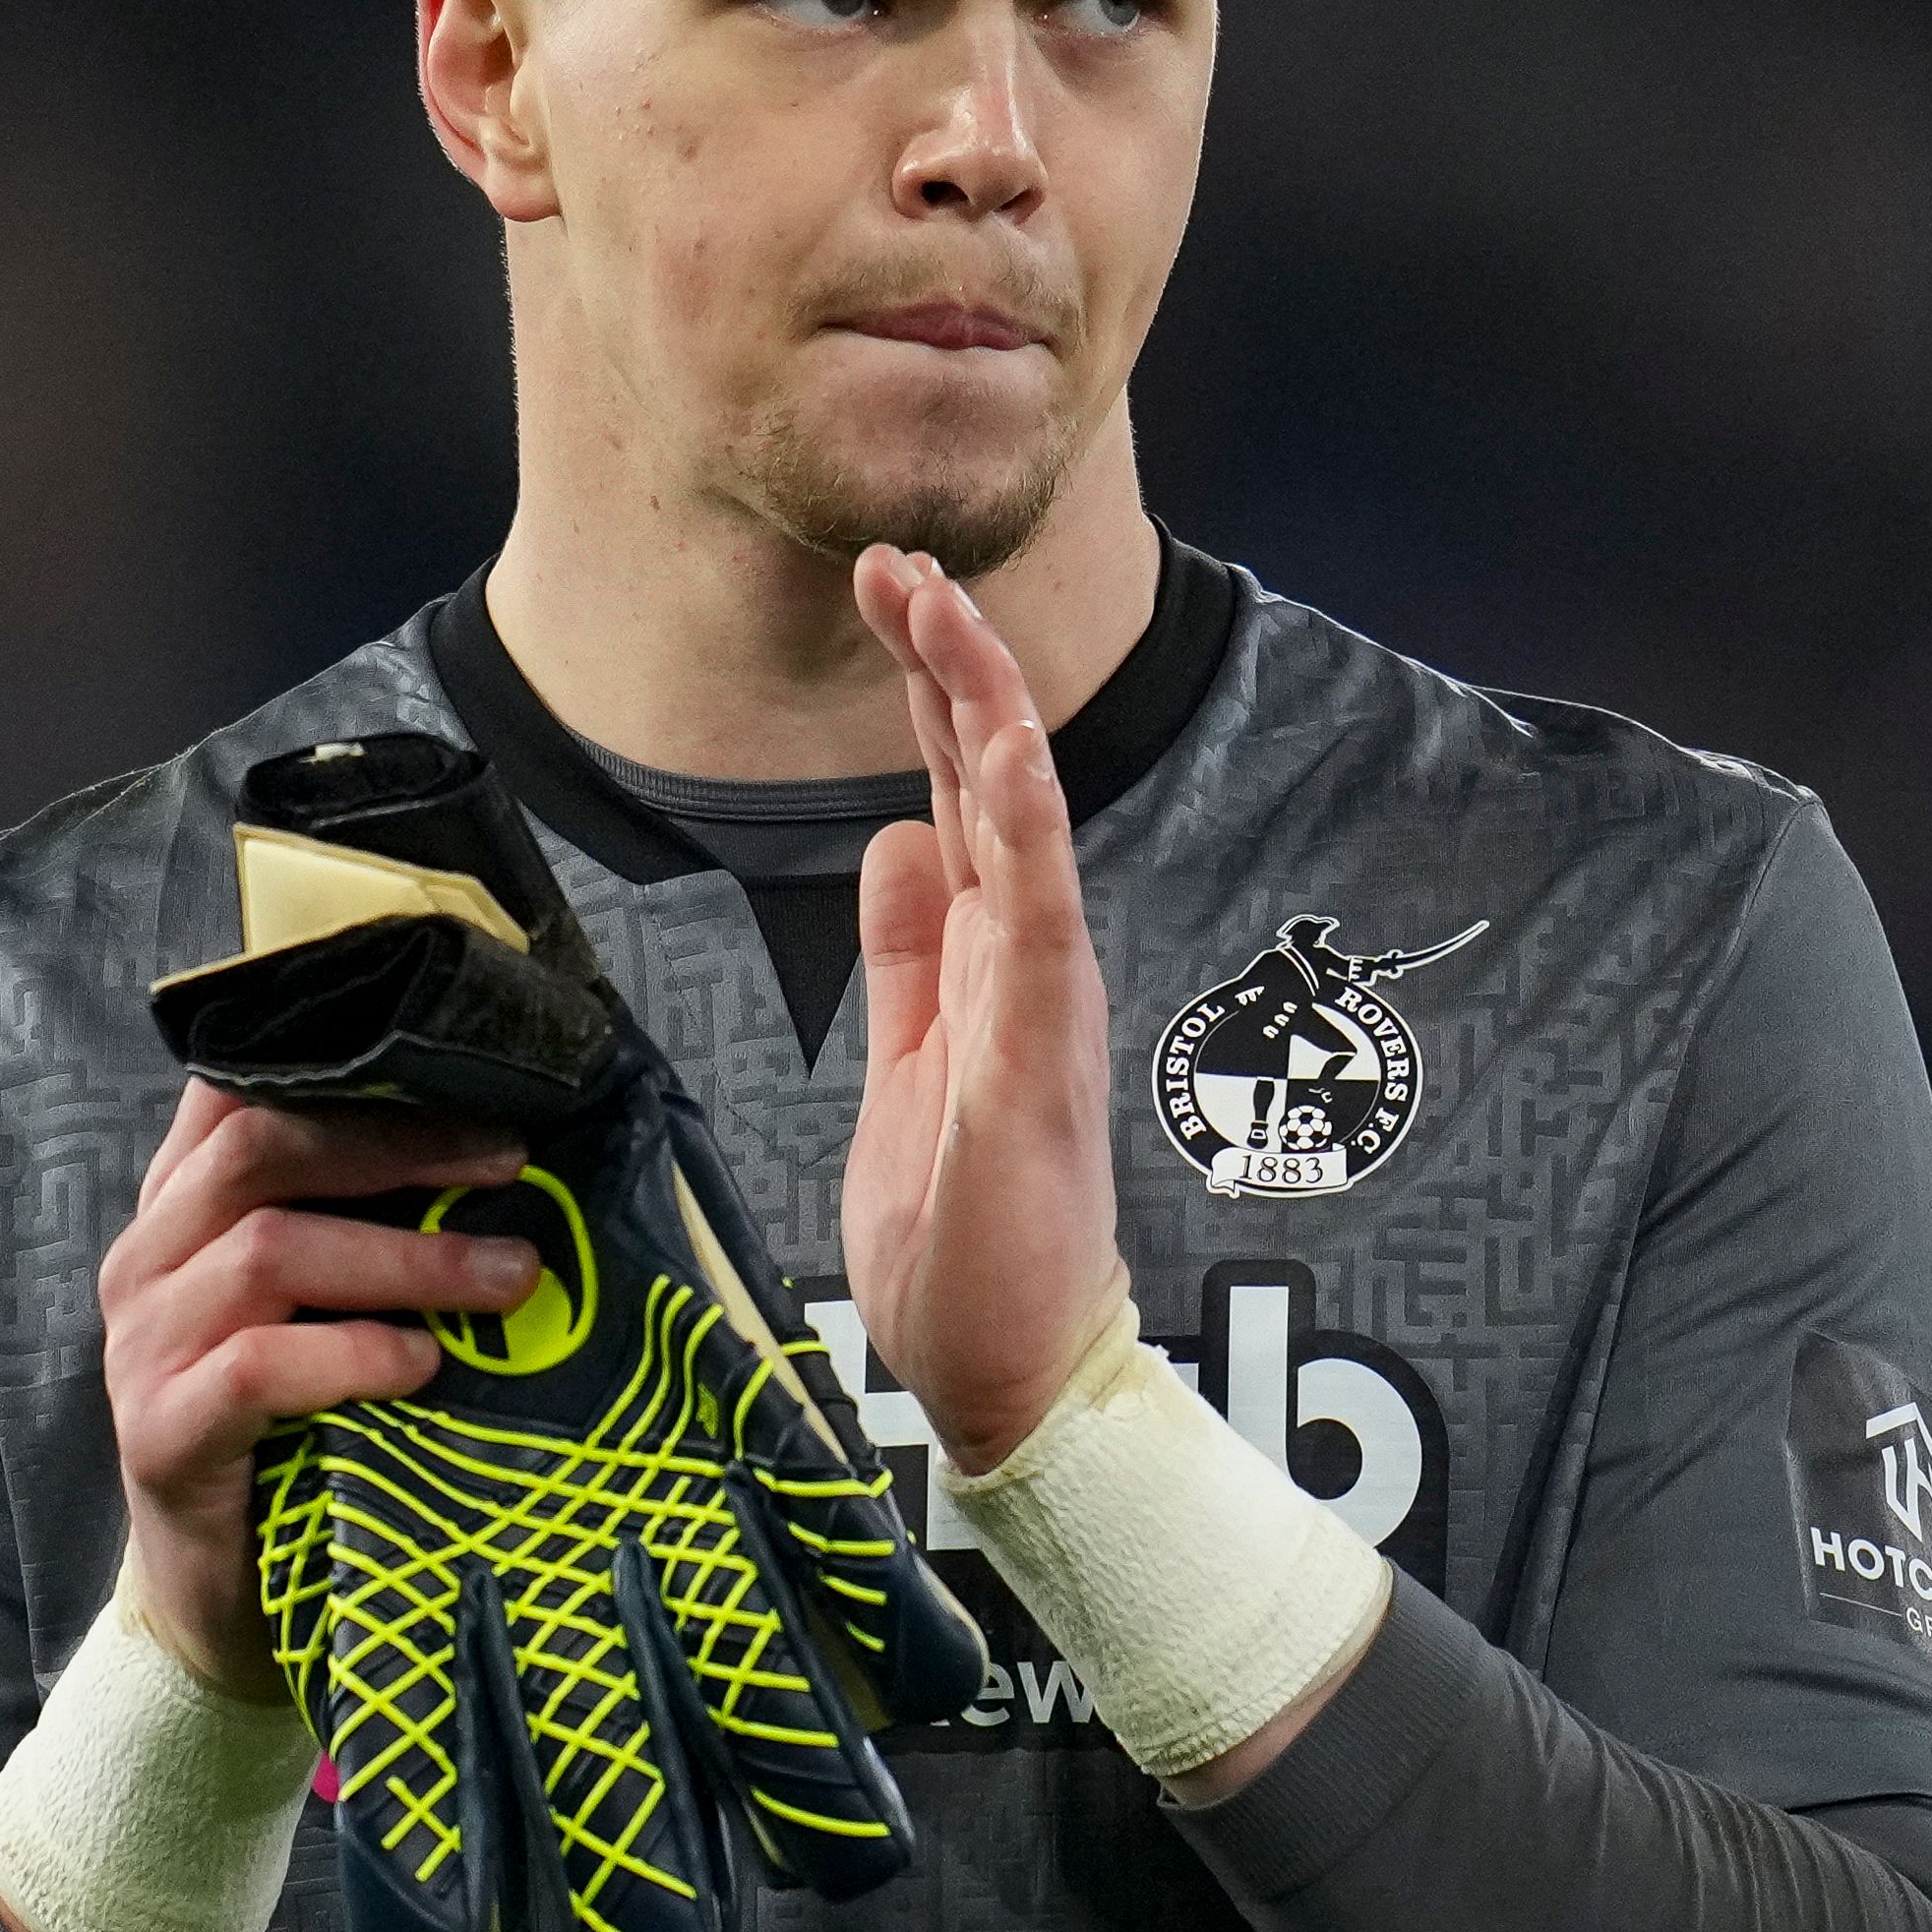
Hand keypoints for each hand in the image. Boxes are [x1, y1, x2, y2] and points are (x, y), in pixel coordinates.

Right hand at [96, 1081, 541, 1700]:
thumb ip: (369, 1222)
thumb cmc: (298, 1427)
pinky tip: (421, 1366)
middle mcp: (148, 1256)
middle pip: (262, 1149)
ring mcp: (142, 1344)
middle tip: (515, 1163)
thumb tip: (510, 1150)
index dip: (344, 1061)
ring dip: (406, 1257)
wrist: (221, 1597)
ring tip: (510, 1275)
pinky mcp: (159, 1433)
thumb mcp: (328, 1305)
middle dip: (402, 1147)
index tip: (463, 1060)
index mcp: (184, 1205)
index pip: (239, 1087)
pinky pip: (255, 1367)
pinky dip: (352, 1356)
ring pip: (268, 1250)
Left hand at [845, 546, 1131, 1474]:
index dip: (927, 693)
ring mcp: (1043, 1002)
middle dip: (946, 661)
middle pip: (989, 781)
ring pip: (1024, 819)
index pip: (955, 799)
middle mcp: (1028, 964)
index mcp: (989, 965)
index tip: (887, 596)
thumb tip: (899, 846)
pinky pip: (1041, 916)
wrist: (1011, 1376)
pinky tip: (998, 743)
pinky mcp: (1043, 1055)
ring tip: (941, 601)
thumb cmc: (965, 1246)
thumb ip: (912, 960)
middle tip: (897, 555)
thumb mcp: (905, 1068)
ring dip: (983, 707)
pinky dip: (1024, 824)